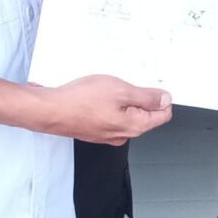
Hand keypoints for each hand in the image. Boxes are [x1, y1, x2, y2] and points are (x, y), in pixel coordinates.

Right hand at [34, 75, 172, 144]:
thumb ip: (146, 97)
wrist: (51, 110)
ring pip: (126, 113)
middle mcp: (123, 134)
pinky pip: (111, 115)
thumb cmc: (81, 101)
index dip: (161, 97)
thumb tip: (165, 100)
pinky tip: (96, 94)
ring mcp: (108, 134)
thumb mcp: (121, 91)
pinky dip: (108, 103)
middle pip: (145, 114)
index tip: (152, 85)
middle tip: (123, 83)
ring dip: (121, 98)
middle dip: (139, 96)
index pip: (163, 115)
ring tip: (107, 87)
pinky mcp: (96, 129)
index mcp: (134, 126)